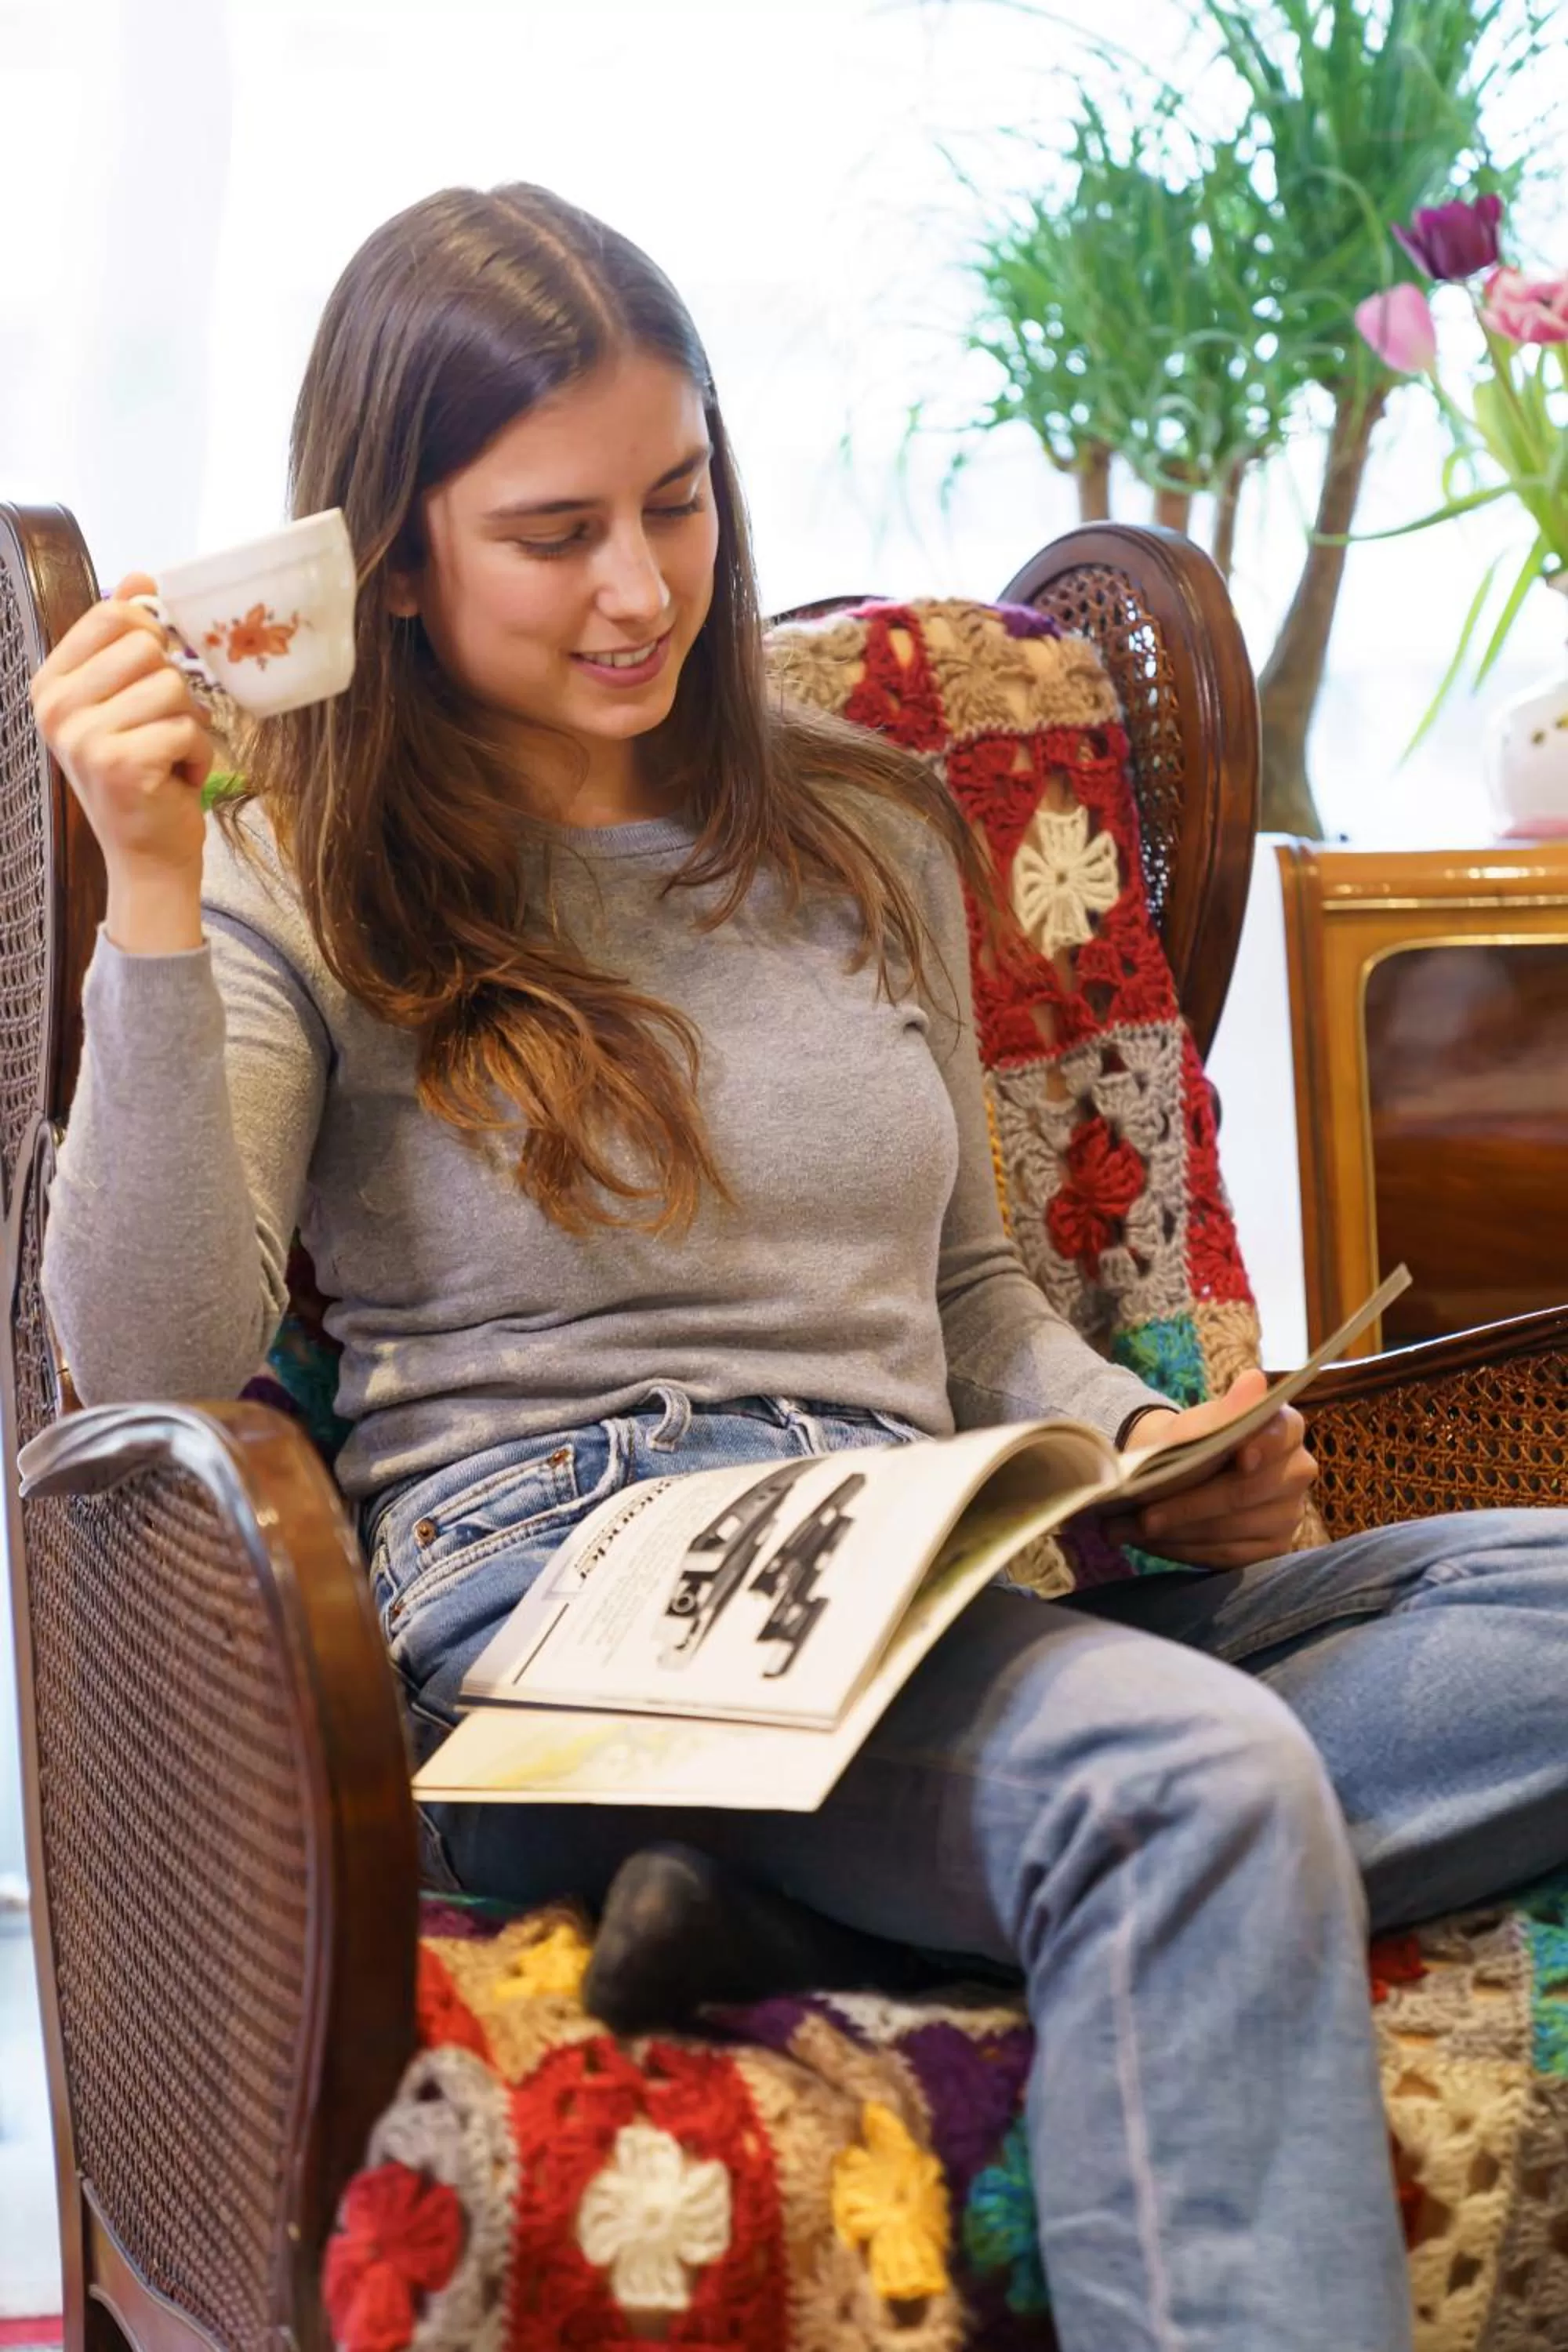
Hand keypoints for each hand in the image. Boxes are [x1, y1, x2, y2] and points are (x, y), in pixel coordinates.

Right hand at [30, 573, 212, 922]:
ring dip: (189, 724)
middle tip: (162, 726)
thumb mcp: (125, 701)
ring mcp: (83, 736)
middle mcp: (56, 707)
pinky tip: (176, 778)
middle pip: (147, 647)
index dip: (153, 635)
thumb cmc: (143, 775)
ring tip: (169, 756)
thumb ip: (126, 639)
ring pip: (173, 686)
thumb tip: (139, 576)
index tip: (154, 673)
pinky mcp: (120, 763)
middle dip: (174, 687)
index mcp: (51, 683)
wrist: (147, 856)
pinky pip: (187, 727)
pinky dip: (197, 754)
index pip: (111, 615)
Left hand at [1108, 1369, 1316, 1569]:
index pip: (1281, 1435)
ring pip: (1232, 1527)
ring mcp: (1289, 1513)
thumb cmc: (1189, 1440)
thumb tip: (1253, 1380)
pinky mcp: (1272, 1547)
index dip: (1262, 1447)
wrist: (1176, 1469)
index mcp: (1287, 1428)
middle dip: (1192, 1504)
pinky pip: (1229, 1555)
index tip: (1239, 1458)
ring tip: (1133, 1528)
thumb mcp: (1197, 1423)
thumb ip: (1226, 1410)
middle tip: (1145, 1514)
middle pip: (1247, 1491)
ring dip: (1179, 1531)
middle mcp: (1298, 1471)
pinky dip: (1186, 1549)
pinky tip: (1155, 1543)